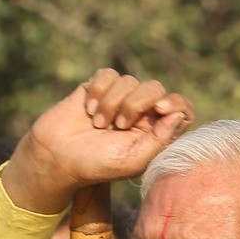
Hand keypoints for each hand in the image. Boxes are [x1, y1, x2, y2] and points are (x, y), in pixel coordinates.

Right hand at [2, 69, 195, 213]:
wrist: (56, 157)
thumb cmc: (99, 164)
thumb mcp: (135, 159)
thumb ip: (161, 138)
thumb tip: (180, 114)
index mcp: (157, 132)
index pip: (182, 108)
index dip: (176, 103)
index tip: (160, 110)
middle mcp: (143, 113)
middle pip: (156, 88)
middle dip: (136, 104)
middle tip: (119, 126)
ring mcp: (120, 98)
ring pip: (129, 81)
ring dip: (112, 104)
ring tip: (99, 125)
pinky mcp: (98, 87)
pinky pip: (108, 74)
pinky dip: (99, 91)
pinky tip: (88, 109)